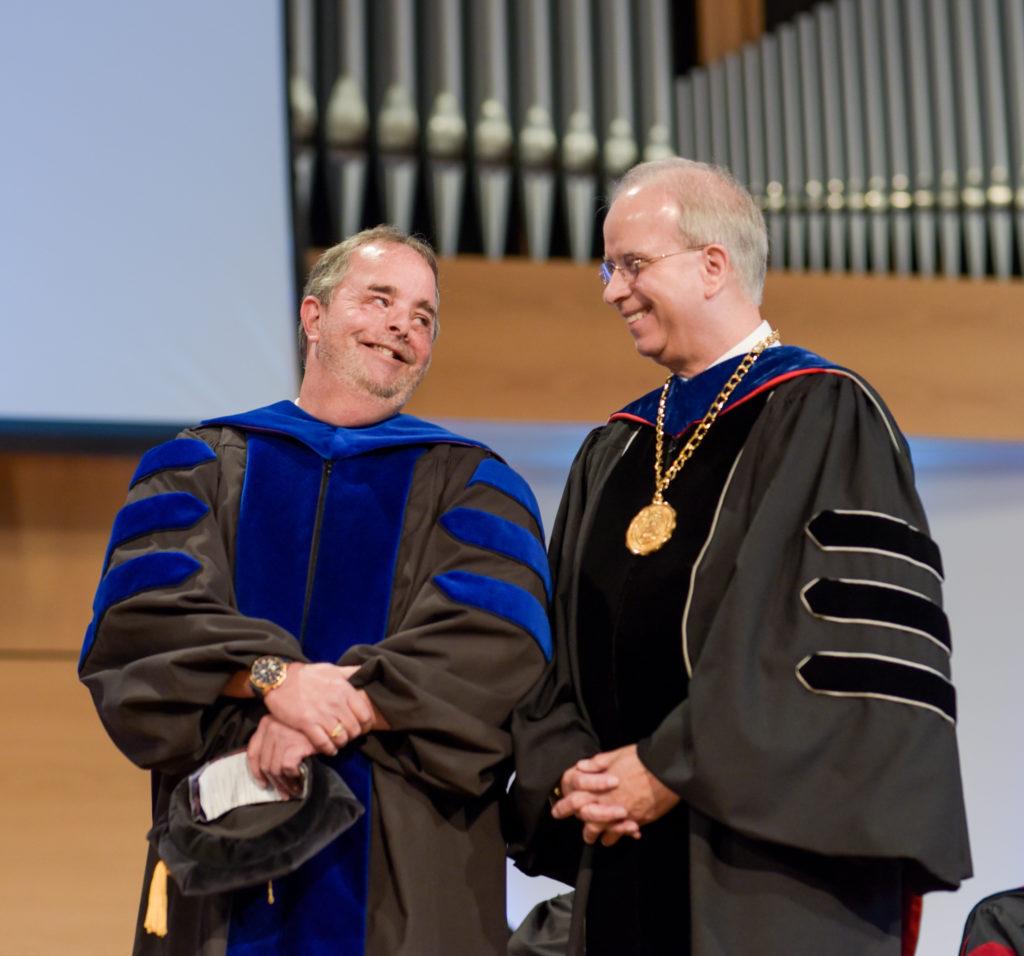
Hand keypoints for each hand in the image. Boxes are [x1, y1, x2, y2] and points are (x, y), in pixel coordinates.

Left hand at [246, 714, 315, 796]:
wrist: (332, 722)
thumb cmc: (311, 727)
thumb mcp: (288, 728)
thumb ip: (275, 742)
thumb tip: (267, 769)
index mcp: (266, 722)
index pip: (253, 752)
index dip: (256, 771)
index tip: (263, 783)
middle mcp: (271, 727)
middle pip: (264, 763)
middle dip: (274, 782)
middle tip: (282, 793)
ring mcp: (281, 735)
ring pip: (275, 769)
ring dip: (284, 784)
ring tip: (292, 790)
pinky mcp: (293, 744)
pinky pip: (287, 768)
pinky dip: (293, 776)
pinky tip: (300, 778)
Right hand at [263, 662, 375, 754]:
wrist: (280, 678)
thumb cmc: (307, 674)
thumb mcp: (332, 668)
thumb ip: (350, 671)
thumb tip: (365, 670)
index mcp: (344, 689)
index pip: (365, 714)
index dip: (366, 724)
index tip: (362, 727)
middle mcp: (335, 702)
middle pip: (354, 729)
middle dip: (353, 735)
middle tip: (348, 735)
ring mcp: (321, 714)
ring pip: (341, 738)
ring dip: (340, 743)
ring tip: (337, 742)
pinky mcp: (306, 723)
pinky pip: (324, 743)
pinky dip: (328, 749)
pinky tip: (328, 749)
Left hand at [552, 745, 678, 846]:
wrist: (665, 769)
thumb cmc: (639, 759)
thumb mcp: (615, 756)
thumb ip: (597, 764)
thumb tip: (581, 766)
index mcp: (599, 787)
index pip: (576, 800)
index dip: (564, 807)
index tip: (557, 813)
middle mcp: (609, 803)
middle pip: (590, 821)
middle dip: (586, 830)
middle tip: (586, 835)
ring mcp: (624, 814)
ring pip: (606, 831)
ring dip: (602, 835)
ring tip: (600, 840)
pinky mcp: (639, 819)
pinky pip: (625, 832)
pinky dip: (621, 835)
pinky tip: (621, 836)